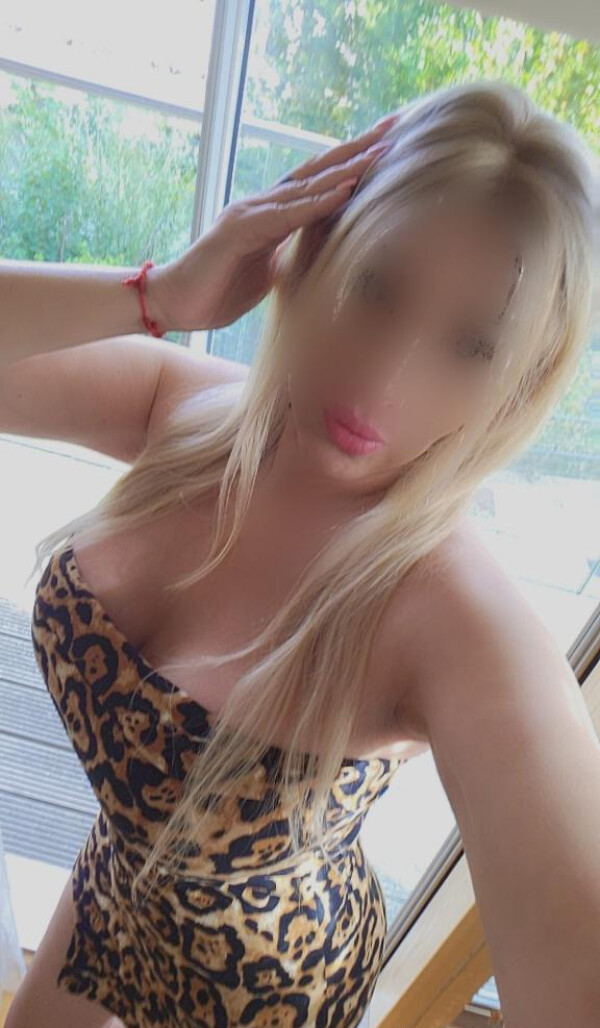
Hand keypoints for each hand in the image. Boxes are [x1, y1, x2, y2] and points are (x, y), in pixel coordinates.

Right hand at [148, 113, 398, 332]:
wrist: (175, 305)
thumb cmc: (218, 293)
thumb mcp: (268, 273)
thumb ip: (291, 256)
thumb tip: (320, 259)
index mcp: (271, 216)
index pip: (316, 183)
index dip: (350, 165)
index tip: (385, 149)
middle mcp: (262, 205)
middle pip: (315, 171)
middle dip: (355, 150)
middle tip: (393, 128)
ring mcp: (249, 214)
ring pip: (305, 187)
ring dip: (344, 170)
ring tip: (379, 154)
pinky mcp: (239, 232)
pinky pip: (286, 215)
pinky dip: (317, 203)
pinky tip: (344, 190)